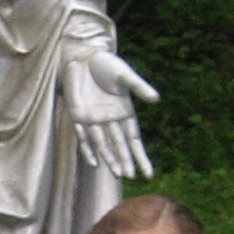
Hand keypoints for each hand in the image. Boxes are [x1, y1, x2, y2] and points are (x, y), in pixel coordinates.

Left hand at [60, 46, 157, 180]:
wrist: (83, 56)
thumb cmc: (106, 64)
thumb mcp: (124, 75)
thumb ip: (139, 87)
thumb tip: (156, 99)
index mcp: (124, 111)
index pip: (133, 139)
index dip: (140, 155)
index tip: (148, 172)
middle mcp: (110, 119)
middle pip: (119, 145)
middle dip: (126, 161)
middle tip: (131, 176)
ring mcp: (94, 119)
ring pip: (103, 144)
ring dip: (111, 159)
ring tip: (119, 174)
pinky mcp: (78, 116)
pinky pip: (83, 137)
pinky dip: (88, 150)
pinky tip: (94, 163)